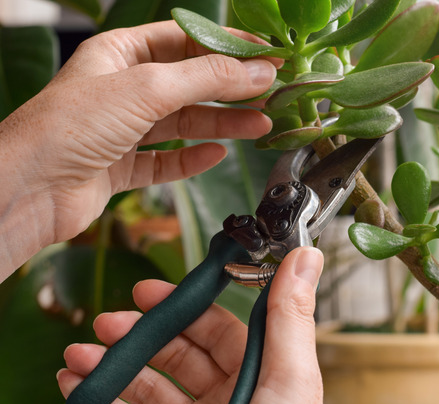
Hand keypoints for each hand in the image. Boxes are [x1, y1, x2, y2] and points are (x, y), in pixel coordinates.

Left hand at [0, 20, 278, 278]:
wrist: (28, 189)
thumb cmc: (69, 126)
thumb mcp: (147, 88)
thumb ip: (207, 79)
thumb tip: (258, 71)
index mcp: (119, 54)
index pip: (185, 40)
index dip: (227, 46)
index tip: (267, 55)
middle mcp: (120, 89)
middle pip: (188, 83)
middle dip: (230, 88)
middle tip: (270, 92)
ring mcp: (120, 130)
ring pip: (182, 123)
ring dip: (222, 124)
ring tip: (261, 124)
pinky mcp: (120, 167)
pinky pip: (166, 161)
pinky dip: (192, 160)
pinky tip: (217, 155)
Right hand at [57, 246, 324, 403]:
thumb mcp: (290, 380)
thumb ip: (289, 316)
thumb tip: (305, 255)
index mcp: (263, 375)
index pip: (220, 329)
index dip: (186, 307)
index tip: (151, 290)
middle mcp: (230, 399)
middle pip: (178, 355)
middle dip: (141, 334)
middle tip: (107, 321)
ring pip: (148, 389)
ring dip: (113, 367)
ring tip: (80, 353)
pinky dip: (102, 403)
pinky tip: (78, 384)